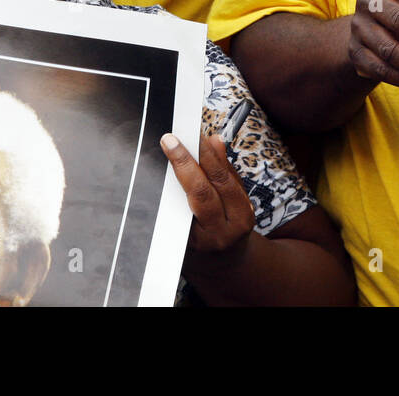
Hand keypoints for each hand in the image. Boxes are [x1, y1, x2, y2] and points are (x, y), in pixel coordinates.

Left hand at [161, 133, 252, 258]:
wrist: (225, 265)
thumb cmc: (230, 225)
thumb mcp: (237, 199)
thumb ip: (226, 171)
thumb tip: (215, 140)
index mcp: (241, 217)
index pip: (222, 180)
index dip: (207, 155)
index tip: (194, 134)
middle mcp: (221, 233)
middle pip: (201, 193)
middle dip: (184, 163)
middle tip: (170, 140)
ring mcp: (198, 244)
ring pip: (181, 206)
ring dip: (171, 178)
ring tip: (163, 155)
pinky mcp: (179, 248)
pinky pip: (168, 219)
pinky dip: (163, 197)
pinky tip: (157, 179)